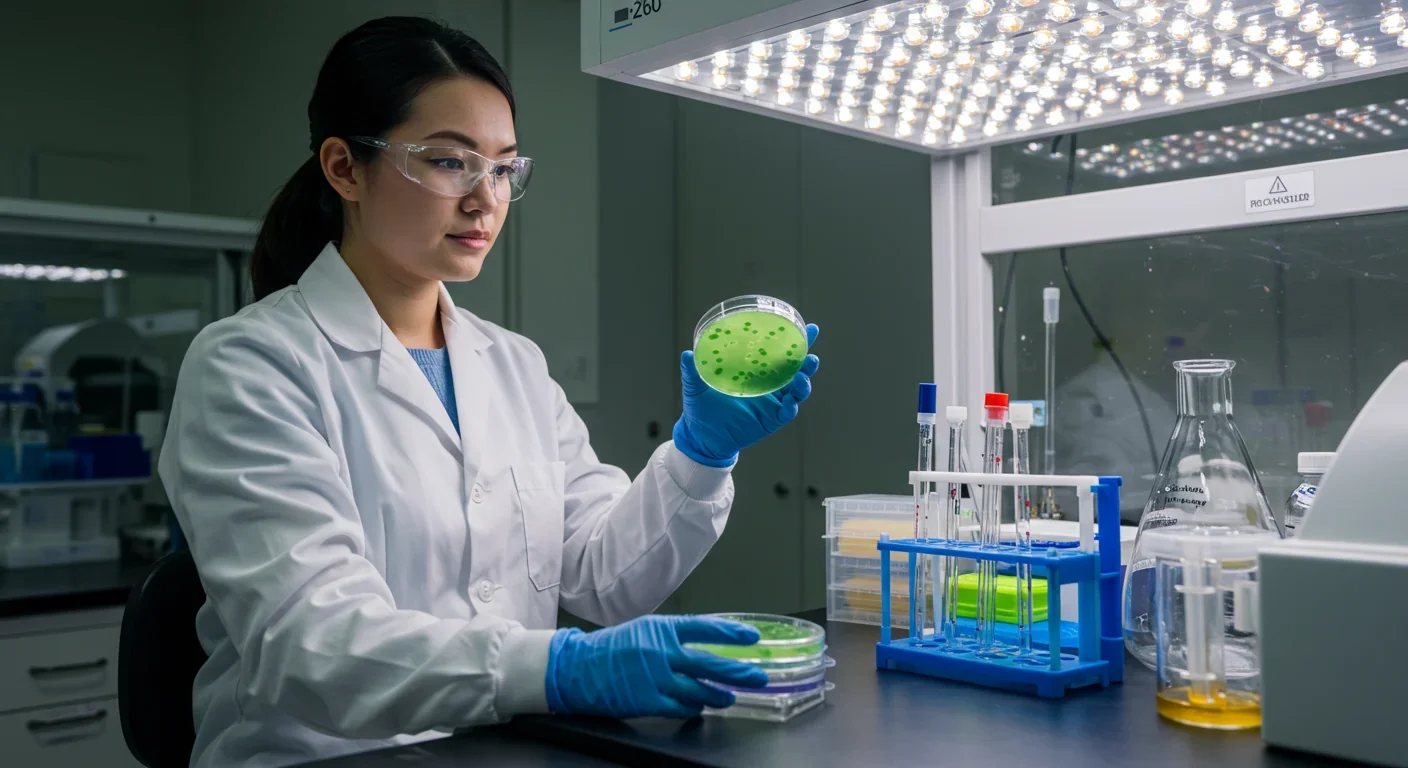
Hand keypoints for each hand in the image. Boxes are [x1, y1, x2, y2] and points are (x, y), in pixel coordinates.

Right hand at [544, 615, 768, 718]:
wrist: (577, 667)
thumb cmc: (611, 648)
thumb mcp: (644, 630)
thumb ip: (673, 636)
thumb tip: (705, 645)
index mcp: (661, 628)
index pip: (705, 627)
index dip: (731, 632)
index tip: (751, 636)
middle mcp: (661, 651)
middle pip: (710, 663)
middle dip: (738, 671)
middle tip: (757, 676)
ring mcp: (655, 678)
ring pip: (699, 690)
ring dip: (719, 695)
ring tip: (730, 698)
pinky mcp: (647, 701)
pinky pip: (681, 708)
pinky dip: (694, 708)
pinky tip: (701, 708)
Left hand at [673, 324, 819, 466]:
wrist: (701, 435)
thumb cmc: (701, 407)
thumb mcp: (696, 386)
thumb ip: (693, 370)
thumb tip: (687, 353)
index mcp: (756, 371)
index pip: (779, 352)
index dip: (795, 340)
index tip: (808, 327)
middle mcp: (769, 384)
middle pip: (796, 368)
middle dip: (806, 358)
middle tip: (810, 349)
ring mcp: (773, 402)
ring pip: (797, 389)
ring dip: (804, 380)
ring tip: (805, 371)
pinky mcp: (772, 419)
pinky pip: (787, 412)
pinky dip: (792, 405)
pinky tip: (792, 401)